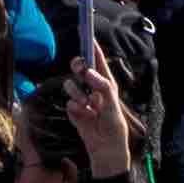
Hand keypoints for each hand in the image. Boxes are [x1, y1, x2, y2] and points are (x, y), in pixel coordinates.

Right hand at [57, 53, 131, 175]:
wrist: (105, 148)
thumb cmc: (114, 126)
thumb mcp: (112, 104)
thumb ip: (102, 86)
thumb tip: (88, 71)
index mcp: (105, 83)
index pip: (97, 60)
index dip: (92, 47)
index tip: (85, 33)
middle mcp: (92, 87)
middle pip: (79, 68)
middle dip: (78, 67)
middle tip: (80, 70)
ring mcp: (82, 98)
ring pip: (71, 85)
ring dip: (77, 94)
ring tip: (88, 106)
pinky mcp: (74, 110)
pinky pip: (69, 103)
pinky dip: (76, 109)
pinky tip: (85, 117)